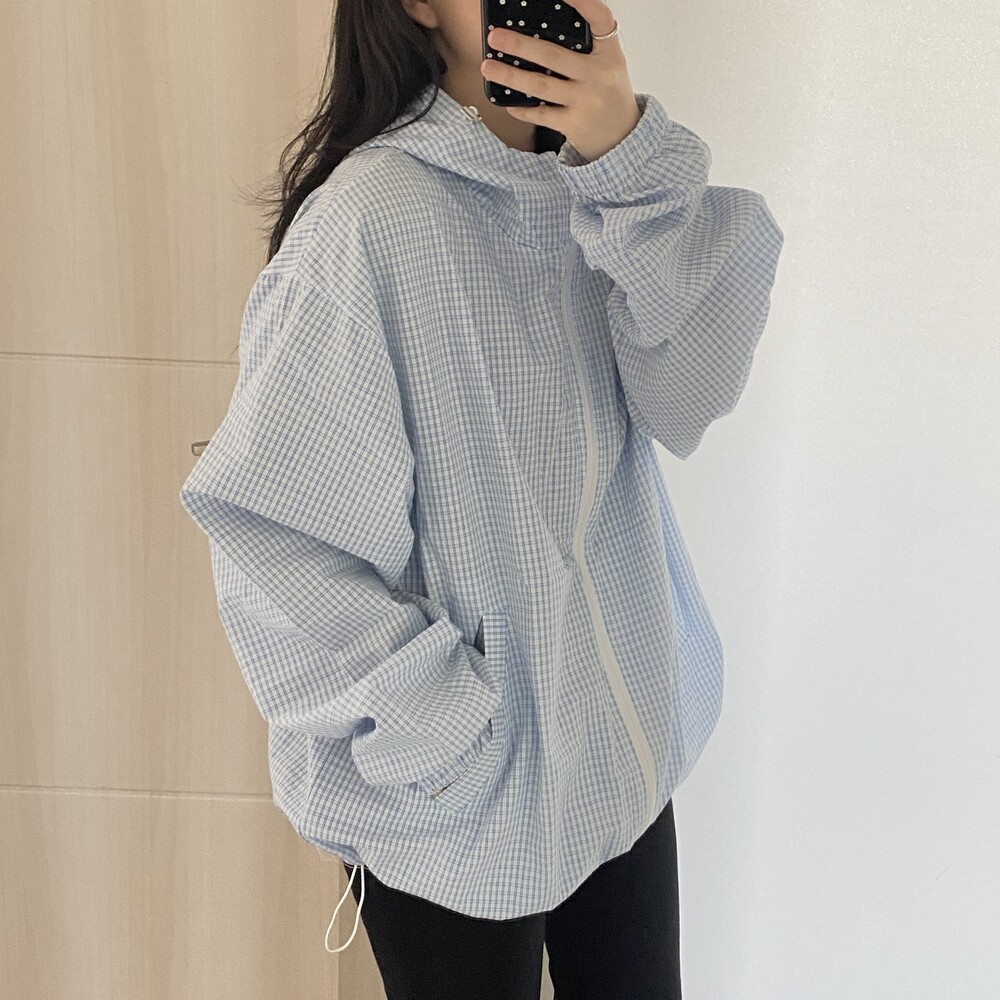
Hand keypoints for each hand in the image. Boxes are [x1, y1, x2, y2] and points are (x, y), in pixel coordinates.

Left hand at [480, 0, 640, 163]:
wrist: (622, 137)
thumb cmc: (608, 94)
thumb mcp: (609, 65)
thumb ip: (589, 48)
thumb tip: (545, 28)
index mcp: (610, 54)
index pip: (601, 20)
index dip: (584, 2)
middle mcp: (599, 76)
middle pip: (553, 55)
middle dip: (520, 44)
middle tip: (495, 37)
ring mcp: (586, 101)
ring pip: (540, 85)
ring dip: (511, 75)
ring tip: (488, 67)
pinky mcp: (575, 124)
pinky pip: (541, 115)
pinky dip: (523, 110)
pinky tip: (508, 104)